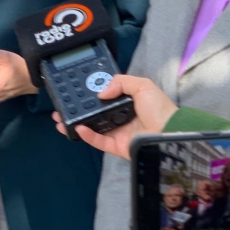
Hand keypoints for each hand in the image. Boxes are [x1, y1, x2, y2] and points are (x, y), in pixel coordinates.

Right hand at [52, 74, 178, 159]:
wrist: (169, 133)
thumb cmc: (160, 108)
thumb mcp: (143, 85)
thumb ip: (121, 83)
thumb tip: (101, 92)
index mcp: (128, 102)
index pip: (106, 97)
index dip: (92, 93)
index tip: (77, 89)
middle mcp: (121, 117)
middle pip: (95, 113)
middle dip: (79, 110)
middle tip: (64, 106)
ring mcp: (118, 132)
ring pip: (93, 128)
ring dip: (77, 123)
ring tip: (60, 119)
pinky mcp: (117, 146)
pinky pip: (98, 140)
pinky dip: (87, 135)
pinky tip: (77, 127)